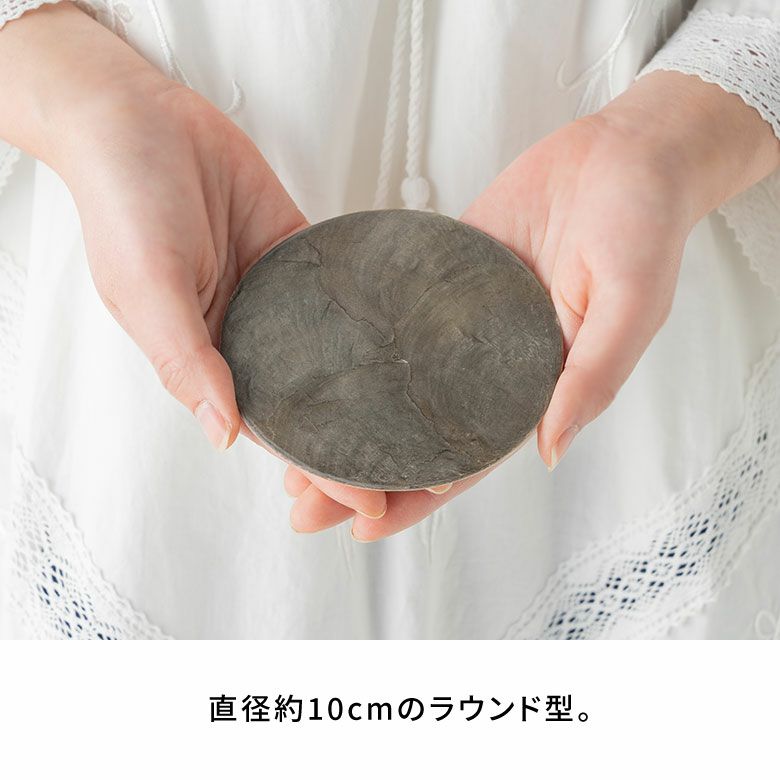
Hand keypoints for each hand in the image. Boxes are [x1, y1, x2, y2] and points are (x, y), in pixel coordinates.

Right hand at [0, 1, 389, 520]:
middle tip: (419, 468)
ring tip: (425, 418)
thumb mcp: (148, 291)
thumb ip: (188, 362)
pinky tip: (411, 340)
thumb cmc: (126, 204)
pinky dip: (375, 316)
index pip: (274, 428)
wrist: (145, 121)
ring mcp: (279, 297)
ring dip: (375, 386)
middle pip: (314, 399)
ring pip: (334, 351)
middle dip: (360, 438)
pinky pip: (342, 291)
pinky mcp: (300, 255)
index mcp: (210, 359)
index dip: (320, 467)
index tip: (368, 501)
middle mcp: (249, 335)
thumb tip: (224, 433)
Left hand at [286, 70, 779, 540]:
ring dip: (349, 417)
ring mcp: (464, 323)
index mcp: (536, 388)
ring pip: (398, 385)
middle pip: (419, 433)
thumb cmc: (644, 227)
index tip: (363, 525)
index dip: (418, 497)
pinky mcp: (445, 278)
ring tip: (290, 444)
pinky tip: (319, 360)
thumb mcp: (631, 303)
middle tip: (300, 500)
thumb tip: (550, 449)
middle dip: (362, 470)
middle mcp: (493, 365)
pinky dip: (360, 347)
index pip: (469, 460)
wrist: (622, 155)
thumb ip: (592, 376)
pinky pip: (397, 320)